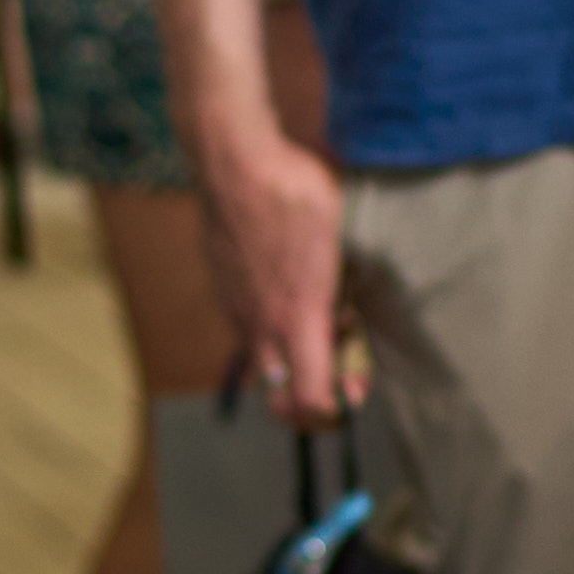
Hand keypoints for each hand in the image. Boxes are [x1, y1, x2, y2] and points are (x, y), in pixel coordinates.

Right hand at [193, 124, 362, 426]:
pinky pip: (247, 327)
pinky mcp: (222, 288)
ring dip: (291, 359)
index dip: (332, 413)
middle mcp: (261, 324)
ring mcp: (236, 308)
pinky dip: (269, 328)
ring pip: (263, 361)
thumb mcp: (340, 242)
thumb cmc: (295, 194)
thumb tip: (348, 324)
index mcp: (298, 319)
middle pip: (280, 398)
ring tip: (317, 324)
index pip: (309, 401)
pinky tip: (287, 292)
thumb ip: (345, 296)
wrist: (235, 160)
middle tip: (336, 374)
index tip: (351, 399)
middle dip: (309, 401)